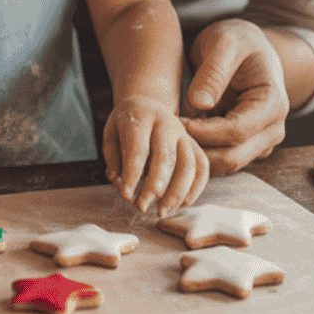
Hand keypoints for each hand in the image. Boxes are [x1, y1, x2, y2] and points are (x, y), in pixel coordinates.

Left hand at [103, 96, 208, 213]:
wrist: (148, 103)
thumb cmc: (127, 123)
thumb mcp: (111, 132)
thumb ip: (113, 157)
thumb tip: (119, 181)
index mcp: (142, 116)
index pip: (138, 149)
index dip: (132, 176)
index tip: (126, 196)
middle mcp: (166, 123)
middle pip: (166, 158)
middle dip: (154, 187)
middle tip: (142, 207)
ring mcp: (184, 134)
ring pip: (188, 164)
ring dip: (176, 193)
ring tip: (162, 211)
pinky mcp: (195, 144)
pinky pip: (202, 167)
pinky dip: (195, 188)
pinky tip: (182, 204)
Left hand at [181, 20, 288, 174]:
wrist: (246, 47)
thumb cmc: (237, 40)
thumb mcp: (225, 42)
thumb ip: (214, 71)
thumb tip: (199, 104)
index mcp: (273, 104)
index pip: (236, 132)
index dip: (203, 131)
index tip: (177, 120)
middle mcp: (273, 129)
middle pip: (231, 158)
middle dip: (197, 150)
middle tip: (167, 134)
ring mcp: (260, 142)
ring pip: (224, 164)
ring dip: (196, 155)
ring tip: (170, 136)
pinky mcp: (245, 147)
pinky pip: (220, 160)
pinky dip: (199, 153)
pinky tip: (179, 138)